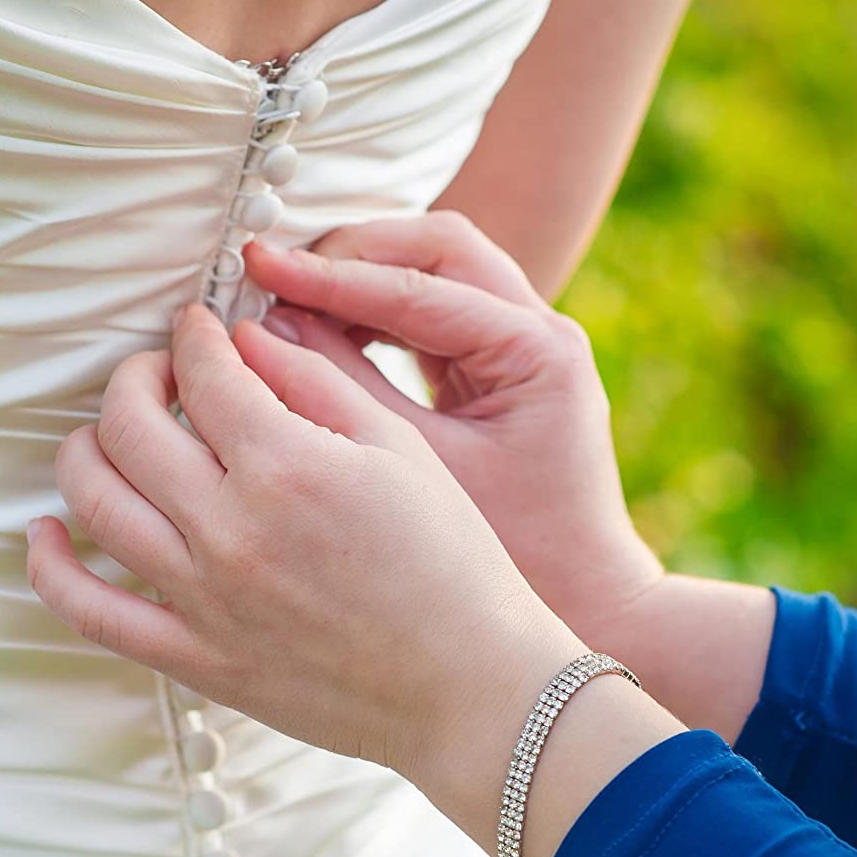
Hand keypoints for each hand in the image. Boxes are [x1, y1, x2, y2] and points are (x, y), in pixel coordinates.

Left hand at [27, 303, 676, 856]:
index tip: (198, 323)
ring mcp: (200, 597)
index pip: (203, 371)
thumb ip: (317, 382)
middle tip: (160, 371)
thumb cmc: (450, 558)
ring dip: (87, 447)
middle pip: (128, 425)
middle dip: (135, 378)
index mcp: (288, 465)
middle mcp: (229, 527)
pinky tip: (45, 530)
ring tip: (113, 431)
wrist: (465, 684)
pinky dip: (50, 564)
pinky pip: (88, 608)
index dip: (193, 333)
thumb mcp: (399, 448)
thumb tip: (245, 338)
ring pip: (93, 502)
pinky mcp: (191, 656)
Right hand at [244, 223, 777, 739]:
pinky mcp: (502, 366)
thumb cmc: (519, 556)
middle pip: (438, 250)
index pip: (421, 287)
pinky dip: (377, 312)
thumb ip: (349, 394)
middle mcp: (541, 330)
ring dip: (363, 277)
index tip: (260, 268)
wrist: (595, 607)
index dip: (333, 276)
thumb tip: (267, 331)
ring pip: (435, 270)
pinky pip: (434, 311)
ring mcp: (526, 342)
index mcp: (537, 351)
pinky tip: (319, 333)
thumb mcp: (424, 472)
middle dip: (353, 254)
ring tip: (285, 297)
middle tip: (272, 272)